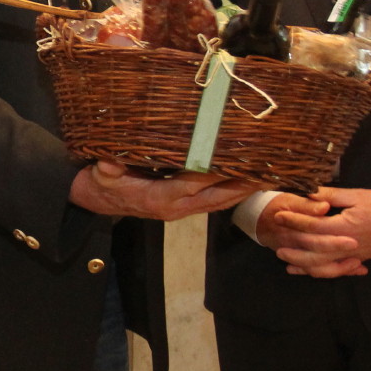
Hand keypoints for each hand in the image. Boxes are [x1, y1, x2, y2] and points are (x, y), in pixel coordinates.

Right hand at [68, 162, 258, 221]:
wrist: (101, 201)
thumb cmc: (103, 184)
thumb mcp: (100, 176)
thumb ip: (106, 170)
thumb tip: (108, 163)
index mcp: (159, 198)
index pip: (192, 183)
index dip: (214, 173)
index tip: (234, 161)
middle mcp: (177, 206)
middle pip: (217, 196)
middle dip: (243, 185)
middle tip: (267, 170)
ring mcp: (184, 209)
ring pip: (221, 201)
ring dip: (245, 190)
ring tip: (270, 175)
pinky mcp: (188, 206)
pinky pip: (217, 201)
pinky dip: (236, 192)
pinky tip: (252, 181)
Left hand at [264, 186, 370, 277]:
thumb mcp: (355, 196)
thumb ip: (330, 195)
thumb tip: (308, 192)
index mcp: (344, 227)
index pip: (312, 226)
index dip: (294, 221)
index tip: (279, 215)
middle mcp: (345, 245)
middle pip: (313, 250)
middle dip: (293, 245)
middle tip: (276, 241)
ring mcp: (351, 256)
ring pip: (322, 266)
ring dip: (302, 264)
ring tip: (286, 260)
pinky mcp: (356, 260)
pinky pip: (334, 271)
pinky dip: (319, 272)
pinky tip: (307, 270)